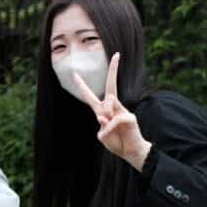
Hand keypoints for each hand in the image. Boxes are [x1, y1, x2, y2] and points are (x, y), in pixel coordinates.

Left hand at [73, 53, 151, 170]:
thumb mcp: (103, 136)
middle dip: (114, 70)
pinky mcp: (129, 117)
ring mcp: (122, 110)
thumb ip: (102, 126)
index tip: (75, 74)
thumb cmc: (117, 143)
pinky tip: (116, 134)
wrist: (132, 152)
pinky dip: (111, 129)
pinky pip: (113, 120)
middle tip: (117, 55)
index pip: (90, 97)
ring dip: (106, 122)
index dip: (82, 86)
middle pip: (111, 87)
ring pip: (107, 107)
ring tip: (113, 133)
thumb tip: (104, 117)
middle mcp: (113, 108)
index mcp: (102, 112)